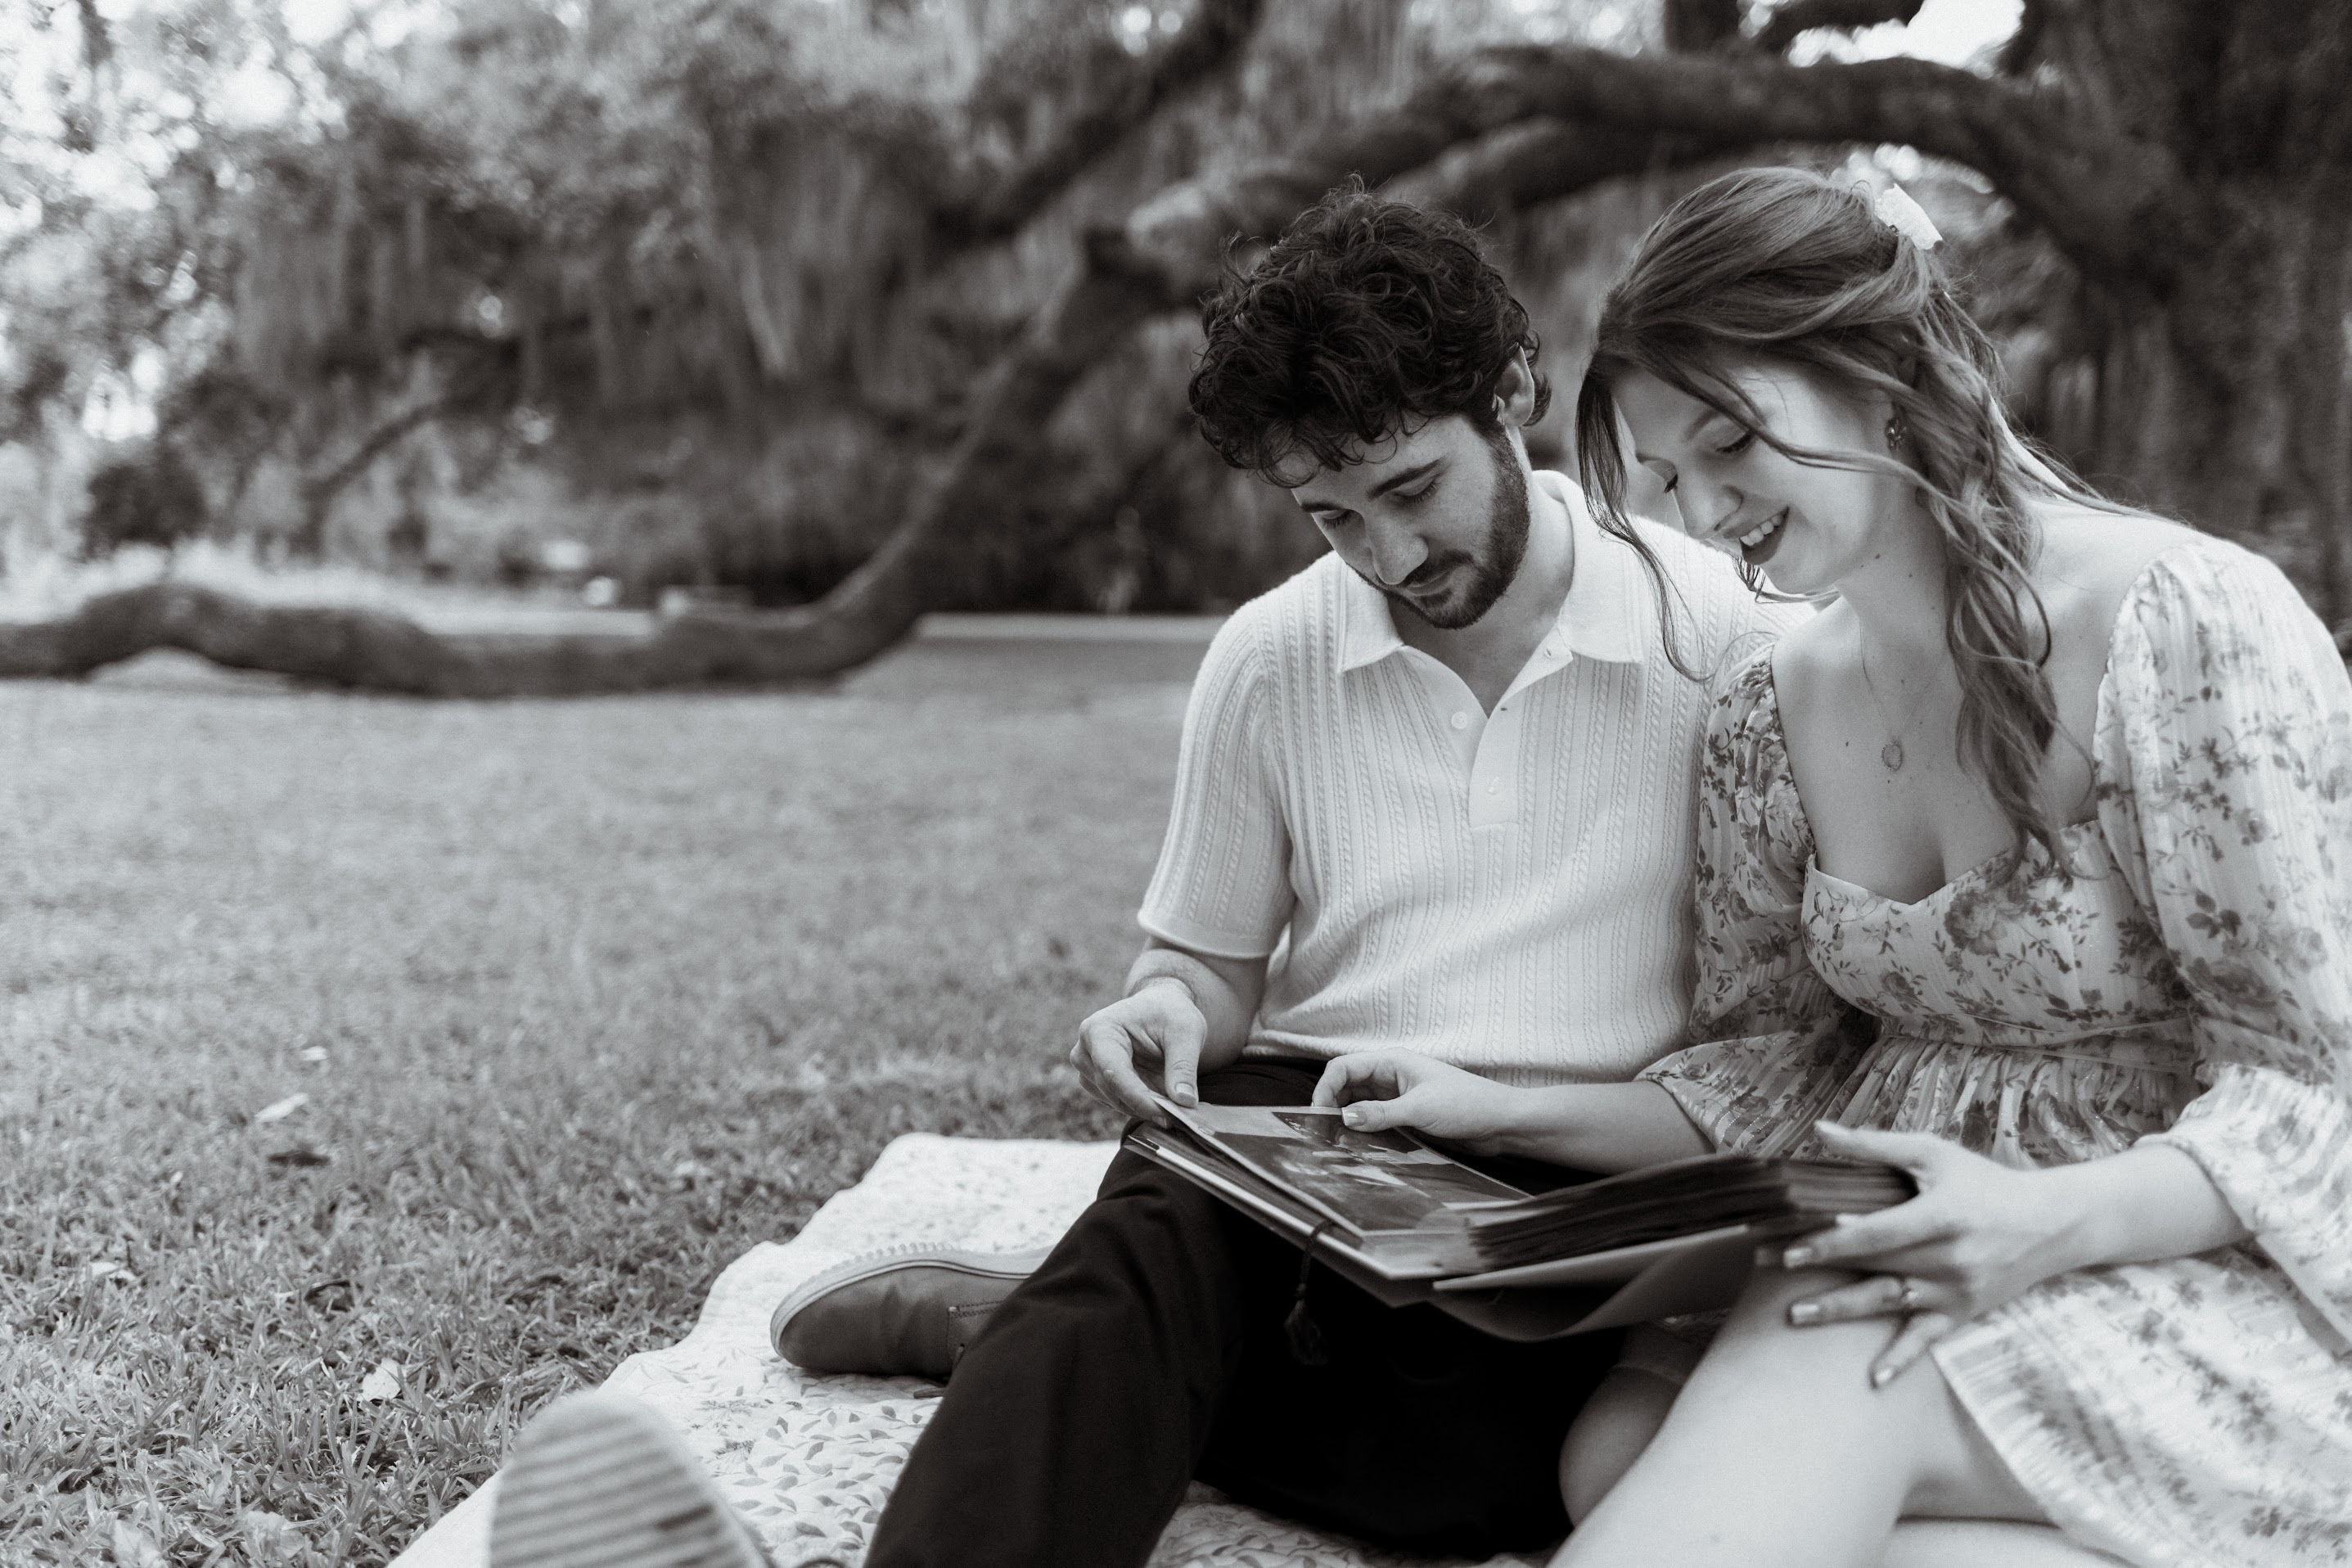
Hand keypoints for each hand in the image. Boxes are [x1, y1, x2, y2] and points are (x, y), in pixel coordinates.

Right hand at [1069, 979, 1206, 1124]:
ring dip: (1145, 1107)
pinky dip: (1141, 1106)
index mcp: (1099, 1030)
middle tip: (1180, 1115)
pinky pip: (1118, 1103)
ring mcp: (1087, 1069)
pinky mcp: (1096, 1083)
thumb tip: (1185, 1102)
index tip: (1167, 1116)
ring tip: (1175, 1103)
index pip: (1114, 1073)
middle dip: (1147, 1106)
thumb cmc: (1169, 1013)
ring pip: (1115, 1102)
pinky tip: (1161, 1097)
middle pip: (1112, 1091)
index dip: (1139, 1099)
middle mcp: (1084, 1051)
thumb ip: (1184, 1066)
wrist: (1159, 1008)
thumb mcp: (1186, 1032)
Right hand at [1310, 1050, 1520, 1154]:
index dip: (1326, 1088)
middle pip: (1348, 1085)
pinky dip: (1364, 1130)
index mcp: (1393, 1062)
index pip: (1344, 1067)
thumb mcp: (1420, 1109)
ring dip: (1348, 1119)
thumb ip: (1380, 1114)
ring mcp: (1399, 1096)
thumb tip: (1344, 1117)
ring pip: (1360, 1104)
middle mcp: (1392, 1077)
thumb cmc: (1468, 1104)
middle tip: (1322, 1134)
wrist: (1502, 1122)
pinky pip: (1376, 1119)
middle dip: (1332, 1105)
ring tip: (1337, 1142)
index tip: (1317, 1115)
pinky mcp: (1407, 1115)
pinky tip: (1359, 1146)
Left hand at [1770, 1122, 2087, 1386]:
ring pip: (1889, 1303)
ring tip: (1795, 1317)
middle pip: (1873, 1266)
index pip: (1876, 1232)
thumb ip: (1874, 1145)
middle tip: (1764, 1267)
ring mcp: (1956, 1290)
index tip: (1790, 1247)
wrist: (2049, 1224)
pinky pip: (1927, 1339)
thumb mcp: (1933, 1155)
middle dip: (1818, 1268)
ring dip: (1841, 1310)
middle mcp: (1948, 1258)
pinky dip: (1901, 1359)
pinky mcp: (1963, 1312)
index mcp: (1941, 1216)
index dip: (1831, 1241)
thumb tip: (1819, 1130)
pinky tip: (1873, 1378)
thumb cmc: (1984, 1182)